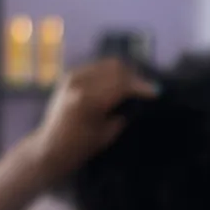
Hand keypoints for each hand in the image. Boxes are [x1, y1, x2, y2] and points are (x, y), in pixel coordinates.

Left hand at [27, 59, 157, 180]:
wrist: (52, 146)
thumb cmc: (82, 146)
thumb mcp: (109, 132)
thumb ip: (124, 112)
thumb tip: (141, 100)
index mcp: (88, 100)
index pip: (122, 84)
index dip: (142, 87)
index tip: (157, 92)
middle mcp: (79, 83)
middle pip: (116, 68)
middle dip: (135, 77)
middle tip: (148, 88)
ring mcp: (72, 77)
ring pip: (107, 64)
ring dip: (125, 72)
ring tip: (136, 84)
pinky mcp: (70, 76)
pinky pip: (97, 66)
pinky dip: (112, 71)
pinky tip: (120, 81)